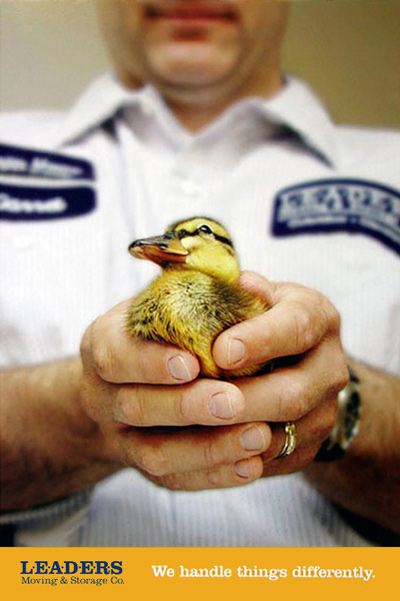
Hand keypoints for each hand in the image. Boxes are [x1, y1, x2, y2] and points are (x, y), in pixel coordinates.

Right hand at [79, 300, 271, 489]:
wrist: (131, 381)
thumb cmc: (161, 329)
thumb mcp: (165, 301)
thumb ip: (201, 292)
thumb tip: (249, 285)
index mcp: (105, 343)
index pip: (113, 355)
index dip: (149, 362)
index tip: (192, 362)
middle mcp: (103, 393)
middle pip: (135, 407)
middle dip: (186, 406)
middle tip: (235, 401)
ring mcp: (122, 436)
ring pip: (156, 454)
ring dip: (209, 448)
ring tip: (259, 436)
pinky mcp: (148, 467)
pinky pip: (176, 481)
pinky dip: (214, 476)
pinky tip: (251, 466)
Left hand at [213, 271, 348, 476]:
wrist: (298, 361)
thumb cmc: (263, 318)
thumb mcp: (257, 294)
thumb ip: (242, 289)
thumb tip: (233, 283)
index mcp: (317, 318)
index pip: (297, 327)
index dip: (259, 339)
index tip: (220, 350)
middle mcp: (329, 367)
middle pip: (293, 393)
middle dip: (244, 400)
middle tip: (200, 401)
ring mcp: (324, 411)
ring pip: (282, 435)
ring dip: (235, 436)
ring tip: (192, 429)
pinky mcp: (309, 446)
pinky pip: (272, 461)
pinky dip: (236, 458)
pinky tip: (202, 450)